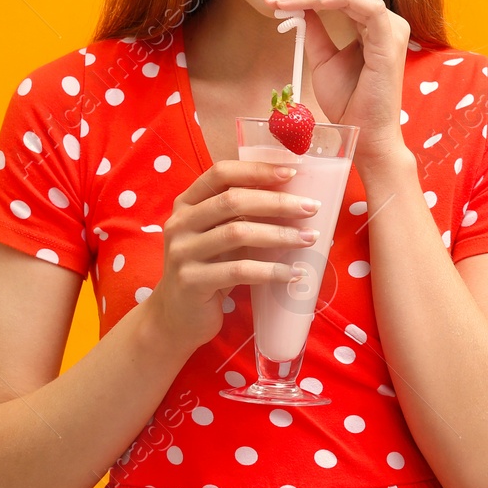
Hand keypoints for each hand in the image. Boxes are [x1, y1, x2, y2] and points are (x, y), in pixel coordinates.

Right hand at [146, 159, 322, 356]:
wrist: (176, 317)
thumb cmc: (208, 269)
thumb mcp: (219, 237)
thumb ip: (243, 217)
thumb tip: (297, 201)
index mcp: (187, 203)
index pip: (221, 173)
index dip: (256, 170)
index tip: (291, 172)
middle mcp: (180, 223)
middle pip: (232, 201)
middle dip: (277, 202)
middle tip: (311, 207)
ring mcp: (182, 252)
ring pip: (237, 233)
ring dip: (280, 235)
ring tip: (309, 239)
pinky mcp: (191, 282)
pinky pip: (239, 271)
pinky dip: (271, 270)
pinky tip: (293, 273)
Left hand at [262, 0, 410, 161]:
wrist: (363, 135)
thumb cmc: (349, 102)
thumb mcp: (323, 60)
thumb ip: (315, 32)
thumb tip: (299, 8)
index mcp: (371, 25)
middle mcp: (385, 22)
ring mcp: (390, 29)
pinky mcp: (390, 39)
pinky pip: (367, 7)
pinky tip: (312, 0)